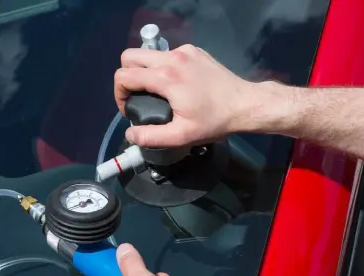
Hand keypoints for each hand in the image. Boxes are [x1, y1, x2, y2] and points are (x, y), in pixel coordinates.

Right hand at [114, 44, 292, 147]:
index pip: (124, 76)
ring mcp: (184, 51)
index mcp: (165, 77)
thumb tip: (130, 135)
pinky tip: (175, 84)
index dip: (119, 94)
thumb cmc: (214, 121)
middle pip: (130, 56)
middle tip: (137, 97)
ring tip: (154, 92)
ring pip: (149, 53)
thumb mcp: (181, 136)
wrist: (245, 105)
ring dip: (144, 70)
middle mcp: (172, 58)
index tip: (129, 108)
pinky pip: (167, 54)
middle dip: (127, 77)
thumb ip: (151, 136)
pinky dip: (163, 67)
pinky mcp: (194, 51)